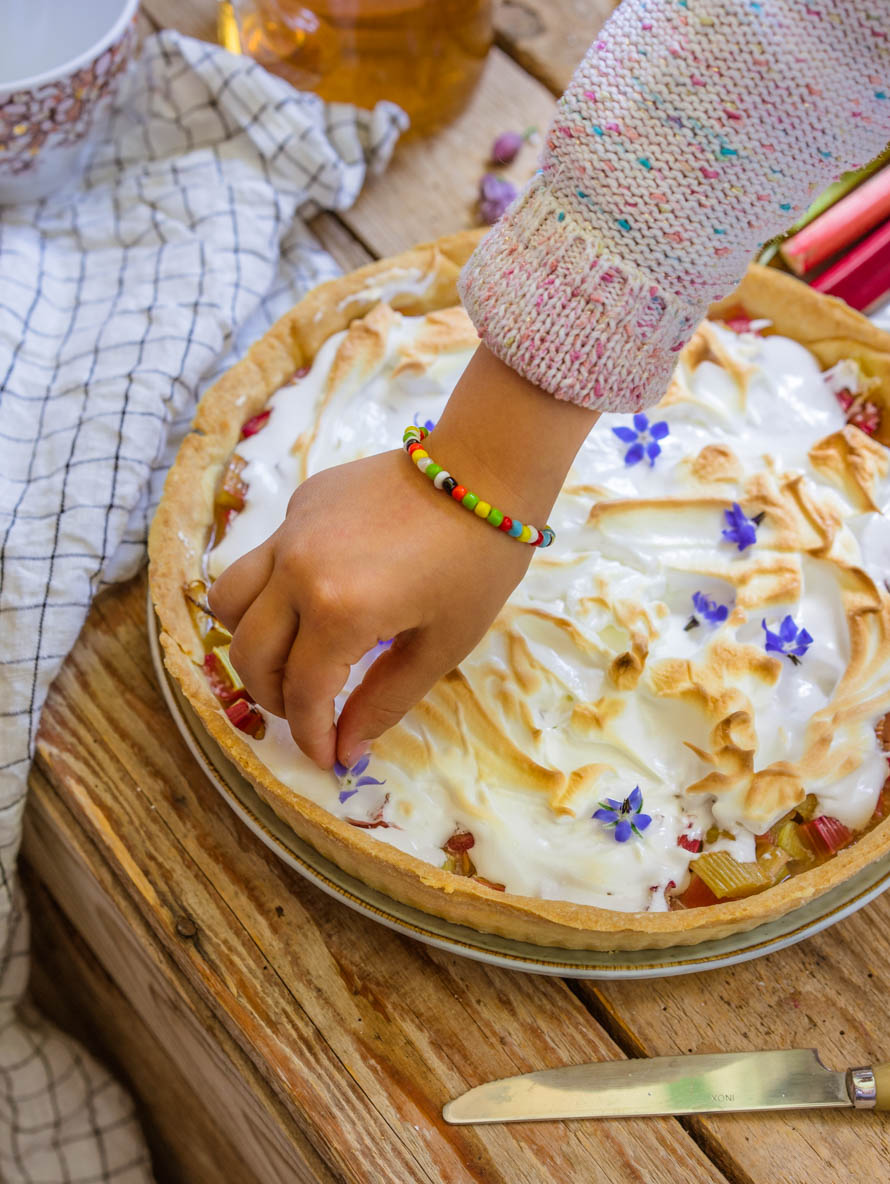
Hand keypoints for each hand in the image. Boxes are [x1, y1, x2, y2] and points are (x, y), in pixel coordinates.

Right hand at [208, 345, 598, 768]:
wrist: (484, 468)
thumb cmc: (477, 562)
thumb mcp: (441, 644)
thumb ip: (383, 700)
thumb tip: (345, 749)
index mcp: (338, 611)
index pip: (303, 693)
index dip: (311, 736)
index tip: (327, 759)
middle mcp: (296, 570)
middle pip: (250, 654)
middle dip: (275, 699)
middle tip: (311, 714)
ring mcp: (290, 530)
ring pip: (231, 602)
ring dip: (252, 642)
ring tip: (292, 658)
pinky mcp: (299, 504)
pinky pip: (264, 558)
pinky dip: (274, 591)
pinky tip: (320, 596)